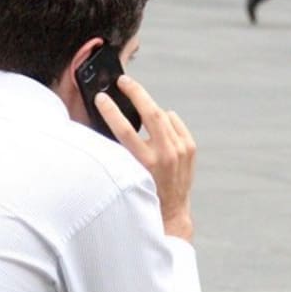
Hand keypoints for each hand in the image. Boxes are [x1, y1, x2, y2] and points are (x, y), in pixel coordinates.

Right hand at [95, 75, 195, 240]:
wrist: (171, 210)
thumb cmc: (143, 192)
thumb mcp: (127, 174)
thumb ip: (120, 149)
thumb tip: (111, 120)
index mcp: (145, 164)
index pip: (124, 130)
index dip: (110, 111)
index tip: (101, 98)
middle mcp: (165, 155)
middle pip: (150, 113)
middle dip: (135, 92)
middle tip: (124, 81)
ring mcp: (180, 150)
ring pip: (163, 115)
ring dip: (148, 106)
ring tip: (137, 100)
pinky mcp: (189, 148)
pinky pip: (174, 122)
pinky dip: (165, 119)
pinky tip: (157, 122)